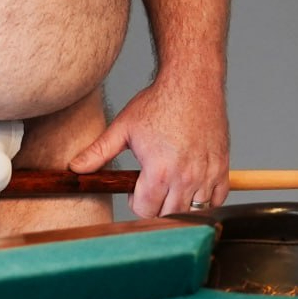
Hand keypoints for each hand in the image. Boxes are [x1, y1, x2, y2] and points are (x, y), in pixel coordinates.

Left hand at [68, 77, 228, 217]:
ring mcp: (207, 174)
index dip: (136, 203)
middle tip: (151, 190)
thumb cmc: (158, 102)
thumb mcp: (123, 127)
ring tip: (170, 186)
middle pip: (170, 216)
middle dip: (157, 208)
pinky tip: (192, 184)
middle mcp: (186, 177)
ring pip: (194, 211)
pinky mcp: (222, 167)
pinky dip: (206, 198)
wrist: (192, 82)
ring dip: (181, 205)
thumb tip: (75, 168)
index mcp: (159, 171)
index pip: (146, 211)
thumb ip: (99, 152)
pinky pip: (217, 199)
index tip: (135, 191)